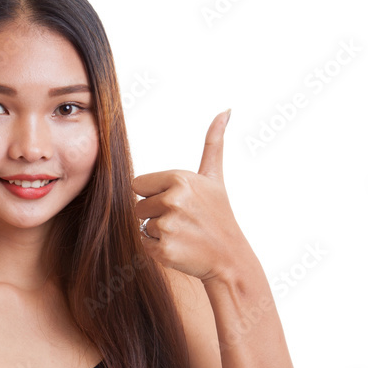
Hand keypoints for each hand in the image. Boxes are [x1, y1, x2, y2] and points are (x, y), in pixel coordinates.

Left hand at [132, 109, 250, 282]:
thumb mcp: (214, 177)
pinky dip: (158, 249)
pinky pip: (144, 245)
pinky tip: (180, 247)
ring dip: (158, 232)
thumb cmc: (218, 214)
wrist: (230, 257)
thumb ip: (214, 143)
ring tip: (183, 233)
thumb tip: (225, 110)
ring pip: (142, 225)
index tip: (178, 202)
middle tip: (183, 220)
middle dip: (156, 214)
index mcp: (180, 179)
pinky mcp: (164, 250)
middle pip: (138, 206)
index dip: (155, 194)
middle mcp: (173, 200)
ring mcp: (168, 226)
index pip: (139, 185)